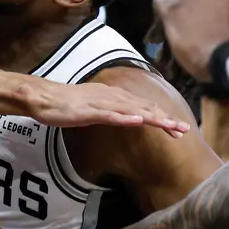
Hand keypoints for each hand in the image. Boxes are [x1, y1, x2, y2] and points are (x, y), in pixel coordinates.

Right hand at [27, 78, 188, 137]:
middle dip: (166, 119)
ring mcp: (102, 103)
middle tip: (184, 130)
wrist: (44, 98)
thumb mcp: (95, 109)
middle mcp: (112, 97)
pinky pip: (110, 115)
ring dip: (153, 118)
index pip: (144, 107)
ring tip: (171, 126)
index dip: (162, 118)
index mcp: (115, 97)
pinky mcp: (90, 111)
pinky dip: (126, 117)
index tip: (178, 129)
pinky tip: (139, 121)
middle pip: (144, 108)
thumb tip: (126, 117)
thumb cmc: (67, 105)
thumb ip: (112, 112)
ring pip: (133, 110)